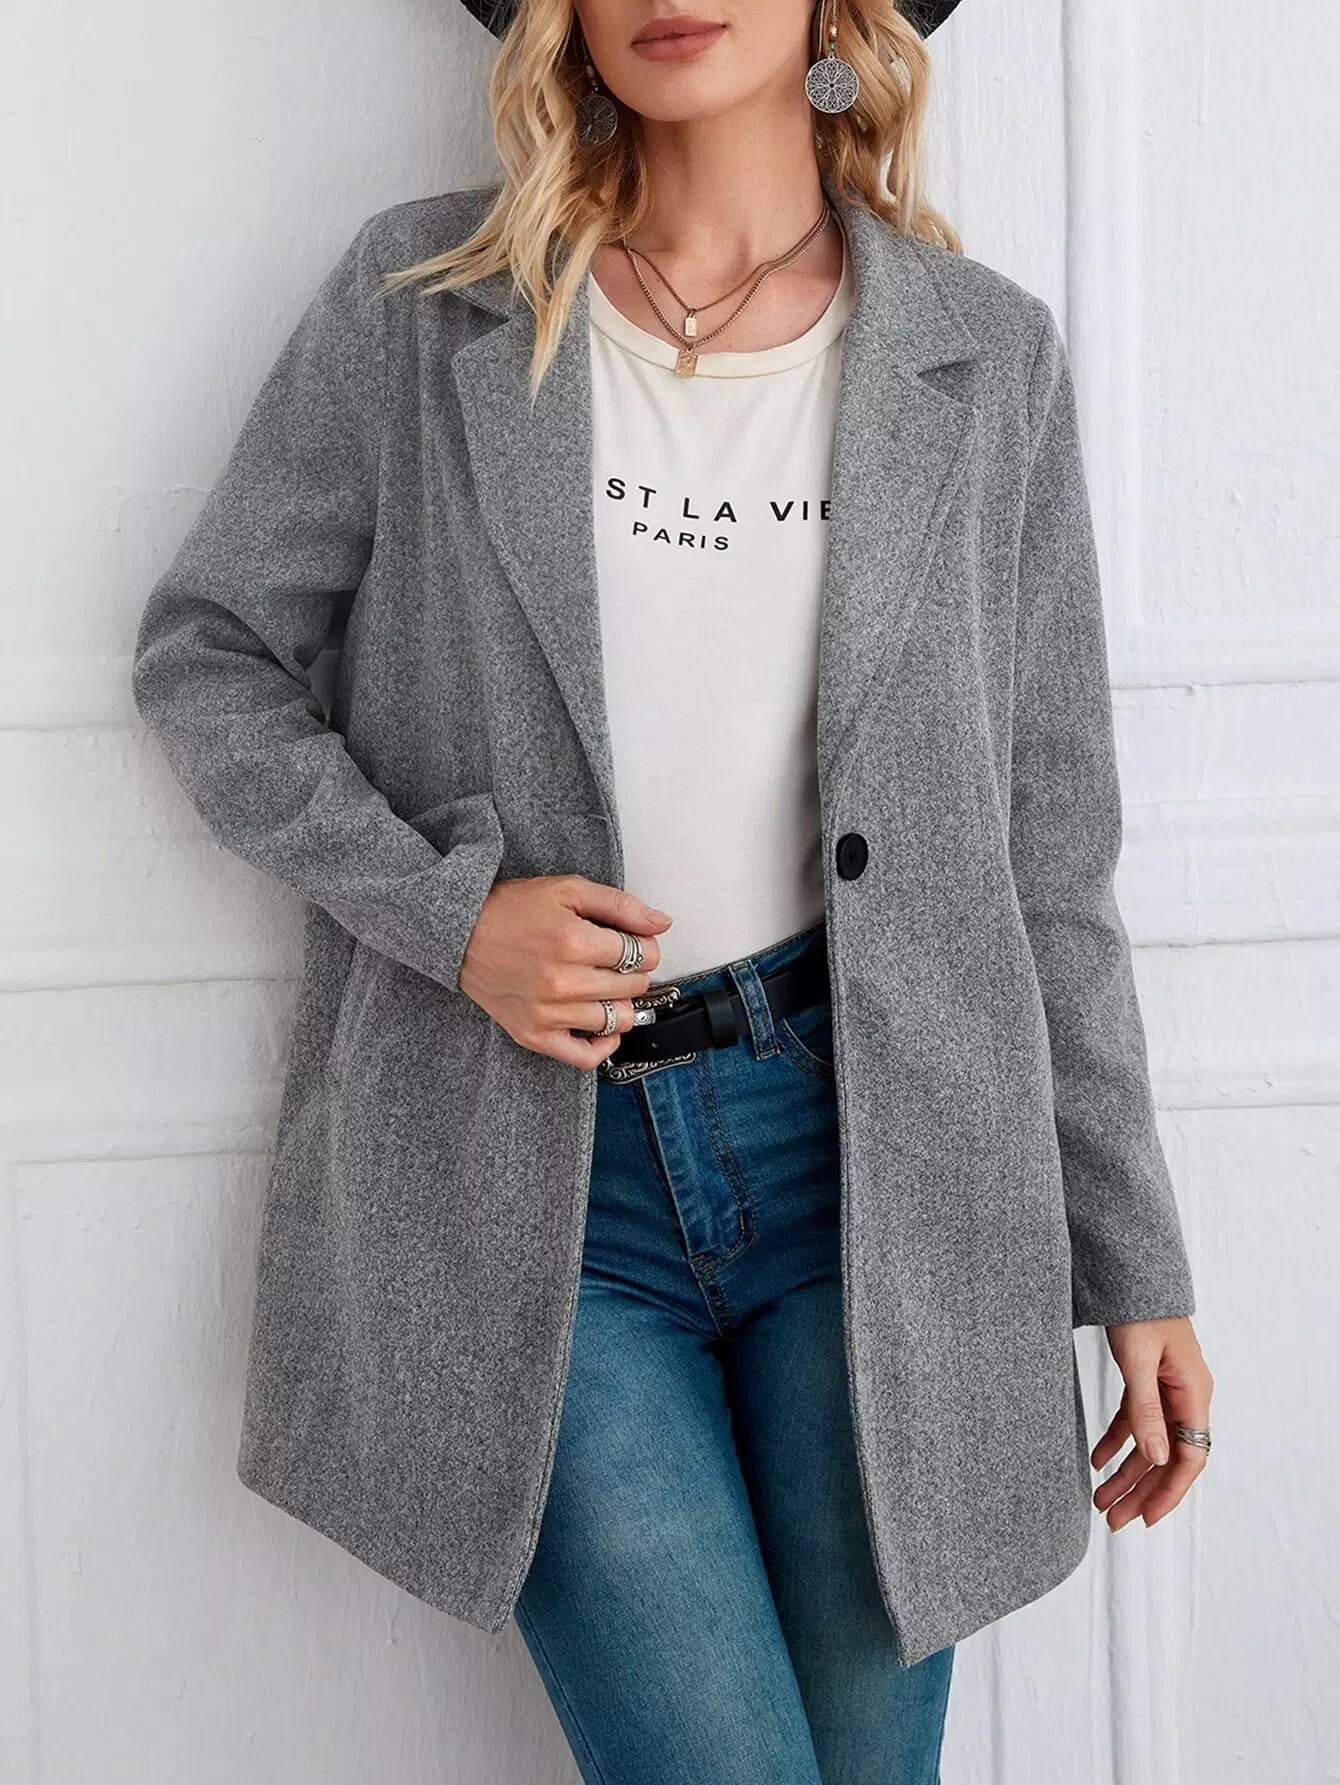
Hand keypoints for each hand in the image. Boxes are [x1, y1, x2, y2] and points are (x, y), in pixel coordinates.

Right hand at [458, 873, 672, 1069]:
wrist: (459, 933)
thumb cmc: (510, 910)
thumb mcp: (568, 890)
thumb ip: (620, 905)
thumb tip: (661, 922)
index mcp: (573, 942)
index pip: (642, 954)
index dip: (647, 945)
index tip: (635, 942)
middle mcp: (562, 982)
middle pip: (633, 987)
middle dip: (635, 970)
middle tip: (617, 960)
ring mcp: (548, 1013)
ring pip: (617, 1021)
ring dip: (622, 1003)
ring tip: (607, 986)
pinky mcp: (533, 1035)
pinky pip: (584, 1058)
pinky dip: (603, 1046)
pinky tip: (602, 1025)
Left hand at [1091, 1316, 1213, 1529]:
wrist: (1129, 1273)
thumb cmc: (1139, 1310)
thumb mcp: (1138, 1361)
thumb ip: (1146, 1410)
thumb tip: (1158, 1460)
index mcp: (1193, 1394)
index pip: (1190, 1457)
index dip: (1169, 1491)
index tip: (1146, 1518)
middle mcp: (1185, 1397)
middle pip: (1167, 1458)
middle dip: (1141, 1491)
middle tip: (1113, 1520)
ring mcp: (1166, 1390)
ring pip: (1149, 1443)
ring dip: (1126, 1472)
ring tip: (1099, 1500)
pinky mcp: (1146, 1381)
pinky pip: (1135, 1421)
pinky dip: (1117, 1441)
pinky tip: (1096, 1459)